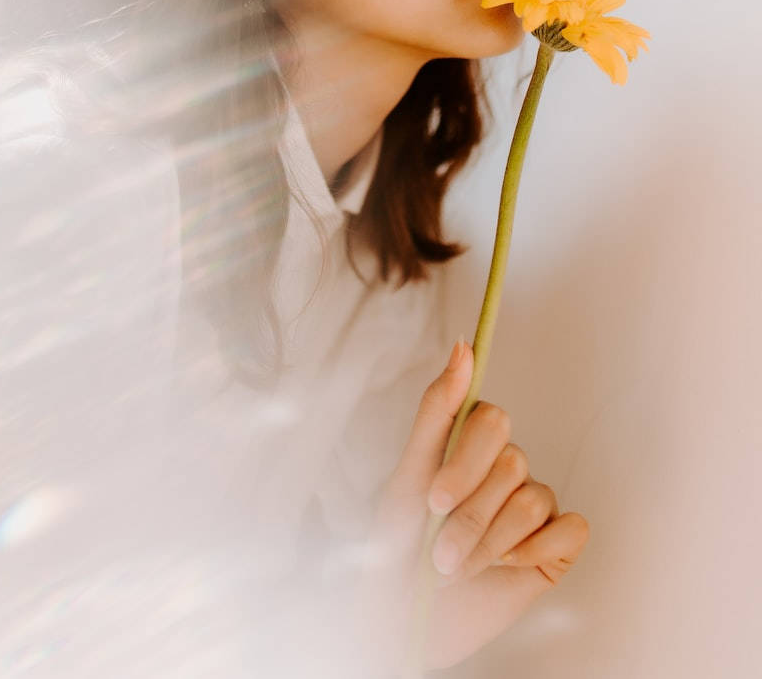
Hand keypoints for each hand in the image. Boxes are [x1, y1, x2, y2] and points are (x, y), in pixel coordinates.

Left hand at [354, 341, 589, 672]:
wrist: (405, 620)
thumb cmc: (397, 547)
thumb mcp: (407, 475)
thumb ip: (436, 410)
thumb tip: (463, 345)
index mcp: (470, 445)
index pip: (492, 418)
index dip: (465, 462)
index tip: (433, 498)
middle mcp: (506, 469)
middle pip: (512, 462)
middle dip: (469, 514)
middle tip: (437, 549)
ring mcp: (532, 506)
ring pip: (532, 500)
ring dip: (487, 542)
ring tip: (454, 569)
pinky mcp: (555, 546)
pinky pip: (568, 529)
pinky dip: (532, 550)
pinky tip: (505, 565)